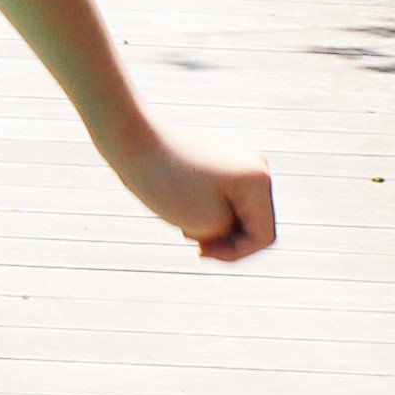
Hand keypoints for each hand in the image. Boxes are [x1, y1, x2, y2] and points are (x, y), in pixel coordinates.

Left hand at [118, 128, 276, 263]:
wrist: (131, 140)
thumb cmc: (166, 182)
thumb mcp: (206, 224)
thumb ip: (231, 233)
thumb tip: (234, 222)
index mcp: (259, 179)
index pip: (263, 237)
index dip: (235, 254)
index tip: (200, 250)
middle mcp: (255, 166)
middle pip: (252, 225)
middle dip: (223, 238)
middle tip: (187, 233)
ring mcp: (237, 162)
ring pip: (235, 215)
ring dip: (211, 226)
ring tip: (182, 219)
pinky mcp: (218, 162)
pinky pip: (221, 200)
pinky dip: (203, 212)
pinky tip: (179, 206)